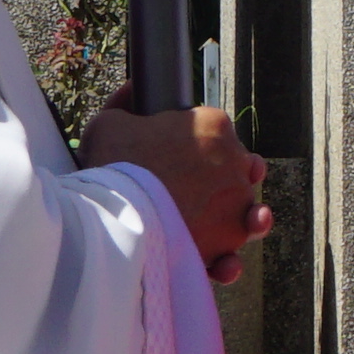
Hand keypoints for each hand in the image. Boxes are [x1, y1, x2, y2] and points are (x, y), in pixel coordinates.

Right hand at [83, 101, 274, 282]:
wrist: (115, 211)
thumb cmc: (111, 164)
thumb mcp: (109, 124)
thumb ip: (124, 106)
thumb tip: (131, 90)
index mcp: (213, 125)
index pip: (216, 131)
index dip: (200, 147)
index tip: (179, 159)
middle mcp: (235, 162)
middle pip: (234, 172)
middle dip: (221, 183)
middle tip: (196, 196)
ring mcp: (237, 201)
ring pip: (244, 211)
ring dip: (238, 221)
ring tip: (220, 230)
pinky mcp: (231, 236)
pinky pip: (234, 249)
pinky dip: (228, 258)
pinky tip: (223, 263)